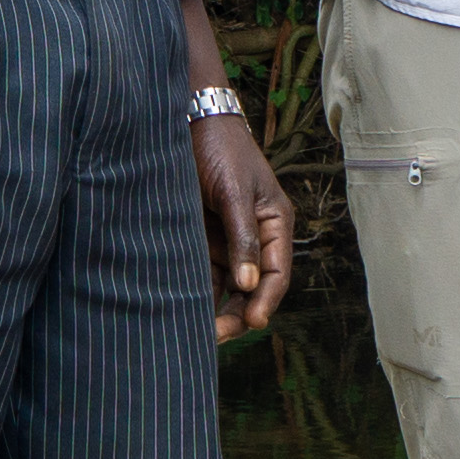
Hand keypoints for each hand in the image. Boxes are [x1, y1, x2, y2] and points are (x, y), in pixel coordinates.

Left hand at [195, 113, 294, 339]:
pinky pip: (204, 273)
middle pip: (253, 288)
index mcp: (275, 224)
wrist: (187, 122)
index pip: (277, 274)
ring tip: (199, 333)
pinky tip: (183, 309)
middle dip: (239, 314)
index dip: (266, 300)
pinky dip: (197, 292)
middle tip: (216, 336)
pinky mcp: (203, 239)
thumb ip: (242, 238)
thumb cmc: (220, 150)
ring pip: (227, 287)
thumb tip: (249, 285)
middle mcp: (255, 238)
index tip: (253, 323)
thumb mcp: (235, 192)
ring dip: (216, 309)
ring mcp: (228, 240)